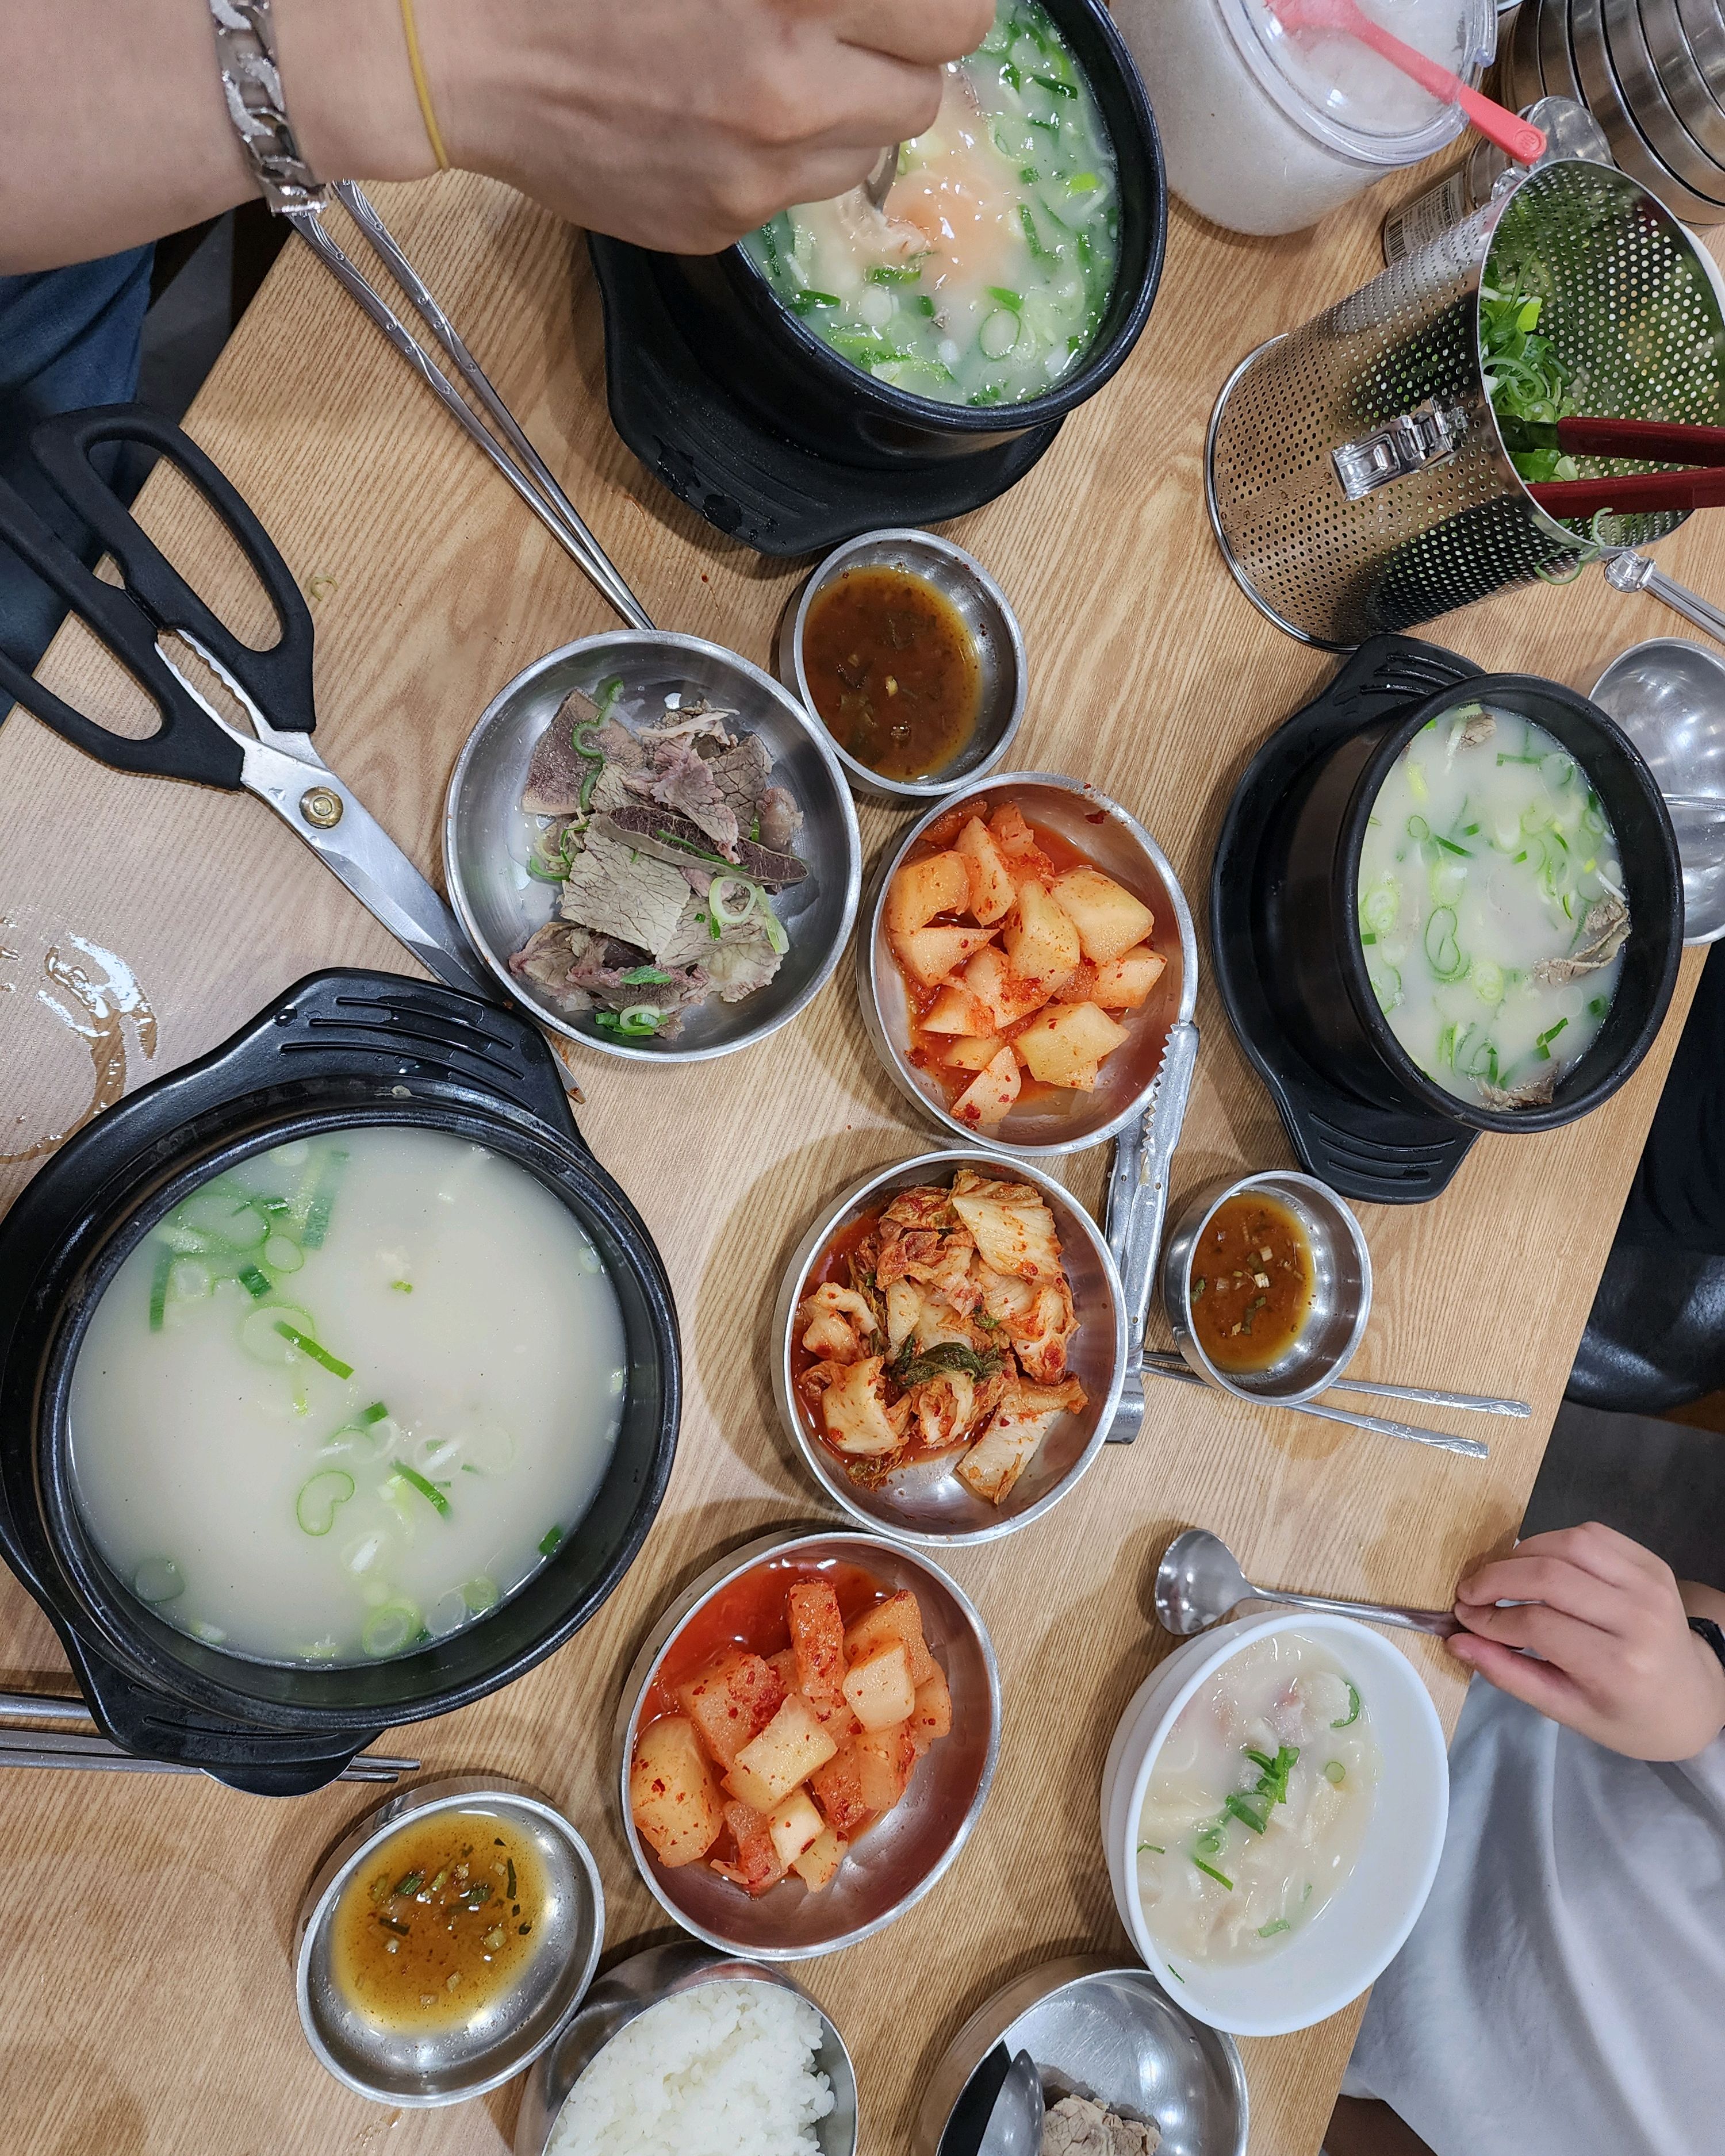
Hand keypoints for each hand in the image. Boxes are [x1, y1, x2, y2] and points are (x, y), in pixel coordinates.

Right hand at [411, 0, 998, 252]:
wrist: (474, 57)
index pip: (953, 17)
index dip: (935, 5)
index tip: (903, 0)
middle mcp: (790, 95)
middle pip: (927, 95)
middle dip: (901, 58)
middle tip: (851, 33)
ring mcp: (758, 175)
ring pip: (871, 153)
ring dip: (848, 116)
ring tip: (780, 78)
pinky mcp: (724, 225)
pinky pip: (800, 194)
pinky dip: (783, 160)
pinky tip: (723, 120)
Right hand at [1449, 1522, 1724, 1759]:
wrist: (1693, 1700)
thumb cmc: (1628, 1716)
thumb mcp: (1568, 1711)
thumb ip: (1511, 1674)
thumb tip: (1457, 1641)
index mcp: (1618, 1667)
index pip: (1537, 1625)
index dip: (1490, 1618)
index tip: (1464, 1619)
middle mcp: (1639, 1619)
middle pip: (1550, 1575)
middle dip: (1496, 1578)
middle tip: (1469, 1592)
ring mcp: (1651, 1585)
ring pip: (1569, 1543)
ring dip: (1523, 1554)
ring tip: (1502, 1576)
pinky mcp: (1653, 1565)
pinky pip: (1593, 1535)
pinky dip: (1555, 1542)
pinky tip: (1540, 1565)